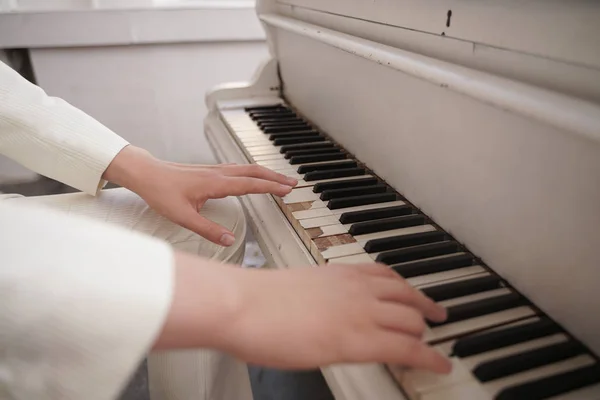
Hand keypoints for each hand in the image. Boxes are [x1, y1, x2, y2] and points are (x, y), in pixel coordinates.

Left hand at [103, 145, 296, 245]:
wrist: (146, 174)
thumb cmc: (161, 193)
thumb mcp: (184, 217)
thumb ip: (209, 230)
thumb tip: (230, 240)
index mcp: (216, 183)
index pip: (251, 184)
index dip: (271, 187)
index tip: (287, 190)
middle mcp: (218, 173)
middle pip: (254, 171)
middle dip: (275, 176)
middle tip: (293, 183)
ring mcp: (214, 170)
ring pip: (247, 168)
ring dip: (265, 173)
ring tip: (279, 180)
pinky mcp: (209, 171)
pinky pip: (238, 168)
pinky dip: (252, 172)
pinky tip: (252, 177)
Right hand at [157, 254, 450, 373]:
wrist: (245, 306)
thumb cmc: (258, 301)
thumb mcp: (299, 289)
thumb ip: (320, 297)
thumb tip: (324, 311)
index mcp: (341, 273)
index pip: (387, 276)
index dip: (408, 289)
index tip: (417, 297)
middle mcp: (358, 288)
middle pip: (406, 296)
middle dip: (424, 310)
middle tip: (434, 318)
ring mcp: (361, 313)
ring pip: (411, 321)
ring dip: (424, 333)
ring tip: (432, 343)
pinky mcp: (359, 340)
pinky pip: (407, 349)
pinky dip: (429, 357)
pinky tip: (439, 364)